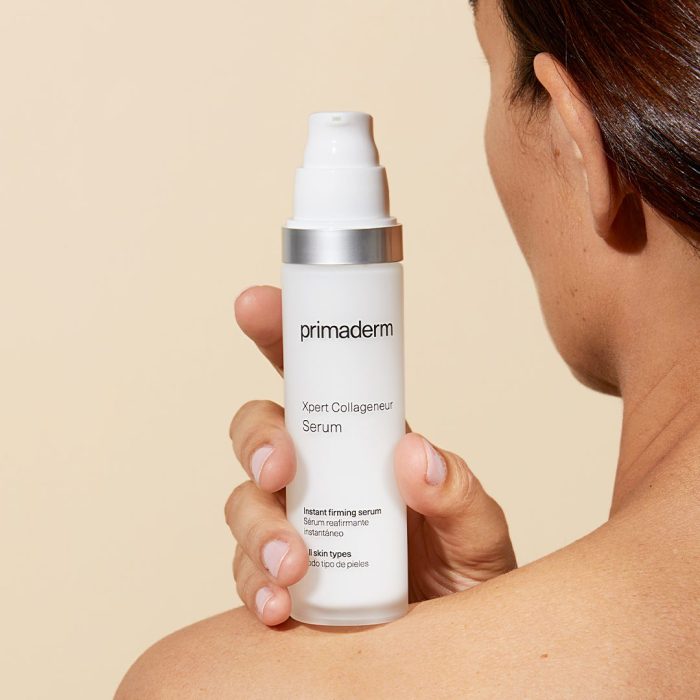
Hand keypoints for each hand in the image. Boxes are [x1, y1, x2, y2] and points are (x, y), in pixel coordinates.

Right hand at [226, 285, 516, 625]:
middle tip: (281, 471)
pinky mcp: (280, 575)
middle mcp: (321, 475)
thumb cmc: (467, 574)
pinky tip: (278, 602)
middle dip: (257, 441)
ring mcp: (296, 523)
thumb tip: (412, 454)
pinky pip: (245, 568)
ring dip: (256, 526)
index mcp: (364, 441)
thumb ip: (460, 493)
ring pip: (241, 501)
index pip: (314, 374)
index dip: (278, 334)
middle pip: (259, 432)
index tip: (255, 304)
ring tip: (295, 563)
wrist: (453, 643)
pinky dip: (252, 582)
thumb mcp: (480, 530)